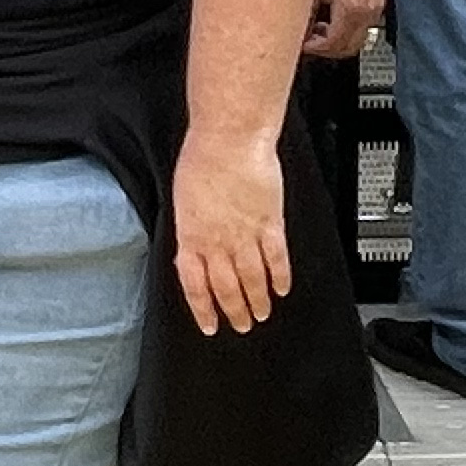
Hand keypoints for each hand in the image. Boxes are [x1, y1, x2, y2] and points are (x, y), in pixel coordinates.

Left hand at [169, 126, 290, 337]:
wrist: (229, 139)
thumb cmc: (202, 158)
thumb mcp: (182, 199)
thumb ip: (189, 228)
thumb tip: (190, 248)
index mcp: (191, 236)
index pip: (195, 285)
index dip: (203, 308)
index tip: (209, 324)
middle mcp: (218, 242)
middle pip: (227, 288)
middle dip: (234, 311)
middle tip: (241, 325)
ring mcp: (246, 236)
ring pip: (252, 279)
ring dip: (258, 300)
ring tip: (263, 314)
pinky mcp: (270, 224)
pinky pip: (276, 258)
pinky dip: (280, 276)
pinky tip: (283, 287)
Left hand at [302, 0, 383, 57]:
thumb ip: (306, 11)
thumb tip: (297, 30)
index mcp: (351, 9)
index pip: (334, 43)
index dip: (315, 48)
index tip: (303, 44)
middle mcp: (368, 11)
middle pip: (348, 48)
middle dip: (327, 49)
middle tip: (311, 41)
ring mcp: (376, 7)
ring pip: (357, 38)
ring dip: (338, 39)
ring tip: (320, 26)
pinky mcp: (379, 1)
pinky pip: (364, 26)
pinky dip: (348, 28)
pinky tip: (334, 15)